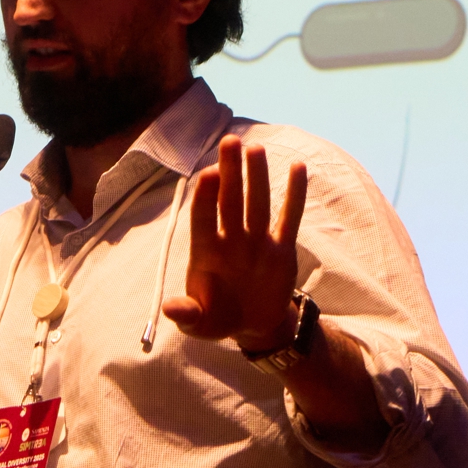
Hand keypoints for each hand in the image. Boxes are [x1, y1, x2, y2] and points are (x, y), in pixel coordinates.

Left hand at [161, 135, 306, 349]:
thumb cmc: (217, 319)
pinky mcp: (281, 249)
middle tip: (230, 142)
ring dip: (257, 177)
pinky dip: (294, 195)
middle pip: (230, 200)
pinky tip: (297, 168)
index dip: (206, 196)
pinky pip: (289, 218)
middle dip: (230, 172)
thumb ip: (187, 315)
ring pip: (257, 203)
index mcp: (206, 253)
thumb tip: (170, 309)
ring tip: (256, 149)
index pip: (203, 217)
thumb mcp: (199, 324)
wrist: (252, 325)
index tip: (209, 173)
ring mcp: (257, 241)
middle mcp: (231, 240)